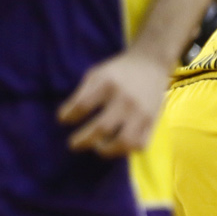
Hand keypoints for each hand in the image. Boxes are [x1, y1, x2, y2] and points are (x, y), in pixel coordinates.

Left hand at [57, 47, 171, 156]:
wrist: (151, 65)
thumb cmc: (118, 72)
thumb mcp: (96, 75)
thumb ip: (82, 94)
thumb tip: (66, 119)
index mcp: (108, 84)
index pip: (82, 105)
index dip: (68, 116)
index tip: (63, 120)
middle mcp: (126, 99)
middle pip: (102, 128)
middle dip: (83, 140)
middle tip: (73, 144)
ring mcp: (142, 112)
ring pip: (125, 141)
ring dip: (107, 150)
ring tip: (98, 147)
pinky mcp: (153, 121)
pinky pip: (141, 144)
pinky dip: (127, 149)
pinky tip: (117, 144)